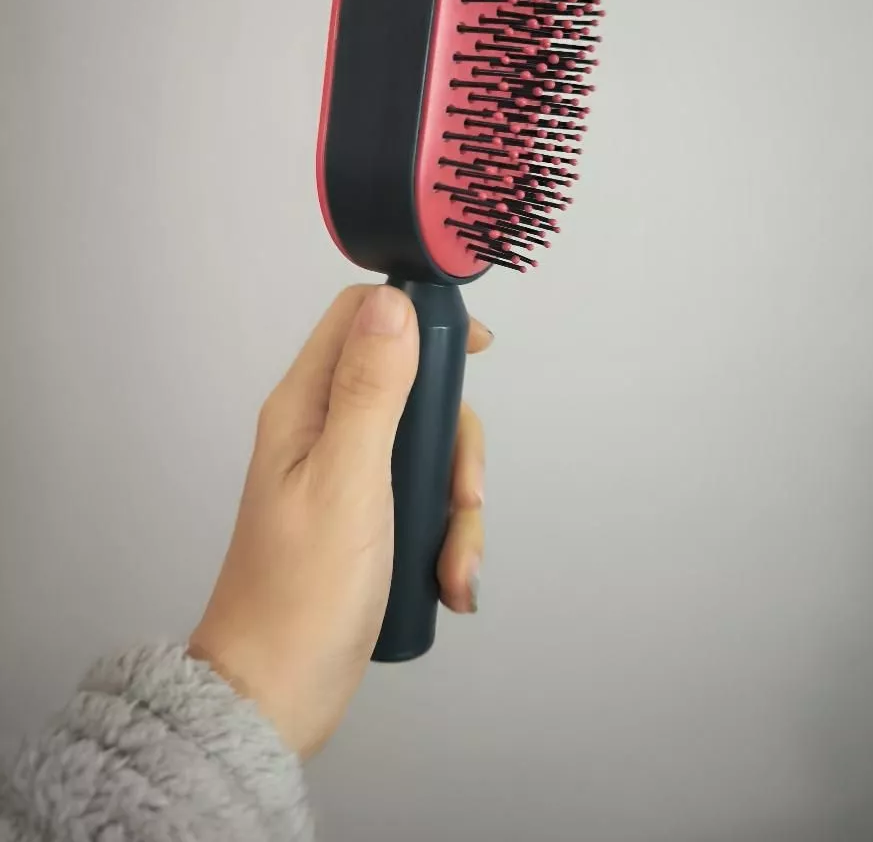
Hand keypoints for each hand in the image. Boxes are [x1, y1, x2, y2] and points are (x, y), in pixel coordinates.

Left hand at [189, 284, 489, 757]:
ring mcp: (348, 477)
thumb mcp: (346, 480)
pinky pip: (425, 503)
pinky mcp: (368, 520)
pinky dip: (447, 539)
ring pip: (428, 453)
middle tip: (464, 497)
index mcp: (305, 406)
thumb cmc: (303, 592)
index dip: (419, 318)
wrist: (276, 696)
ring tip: (454, 568)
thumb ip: (370, 388)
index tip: (473, 350)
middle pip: (414, 391)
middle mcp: (325, 430)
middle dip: (454, 445)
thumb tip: (391, 299)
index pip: (361, 318)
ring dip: (457, 509)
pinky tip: (448, 583)